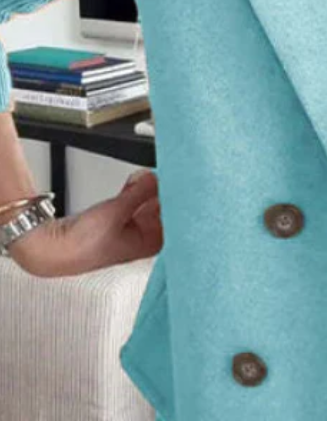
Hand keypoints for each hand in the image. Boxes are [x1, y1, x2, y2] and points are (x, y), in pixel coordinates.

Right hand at [7, 169, 162, 276]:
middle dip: (162, 189)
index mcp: (154, 243)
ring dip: (147, 187)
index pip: (176, 217)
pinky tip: (133, 183)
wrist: (54, 248)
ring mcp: (135, 227)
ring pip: (151, 201)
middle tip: (160, 173)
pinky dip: (135, 189)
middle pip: (165, 207)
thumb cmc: (84, 246)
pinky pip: (136, 199)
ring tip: (140, 180)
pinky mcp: (122, 218)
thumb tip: (156, 176)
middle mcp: (148, 237)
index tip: (177, 180)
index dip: (178, 197)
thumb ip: (139, 191)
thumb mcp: (117, 212)